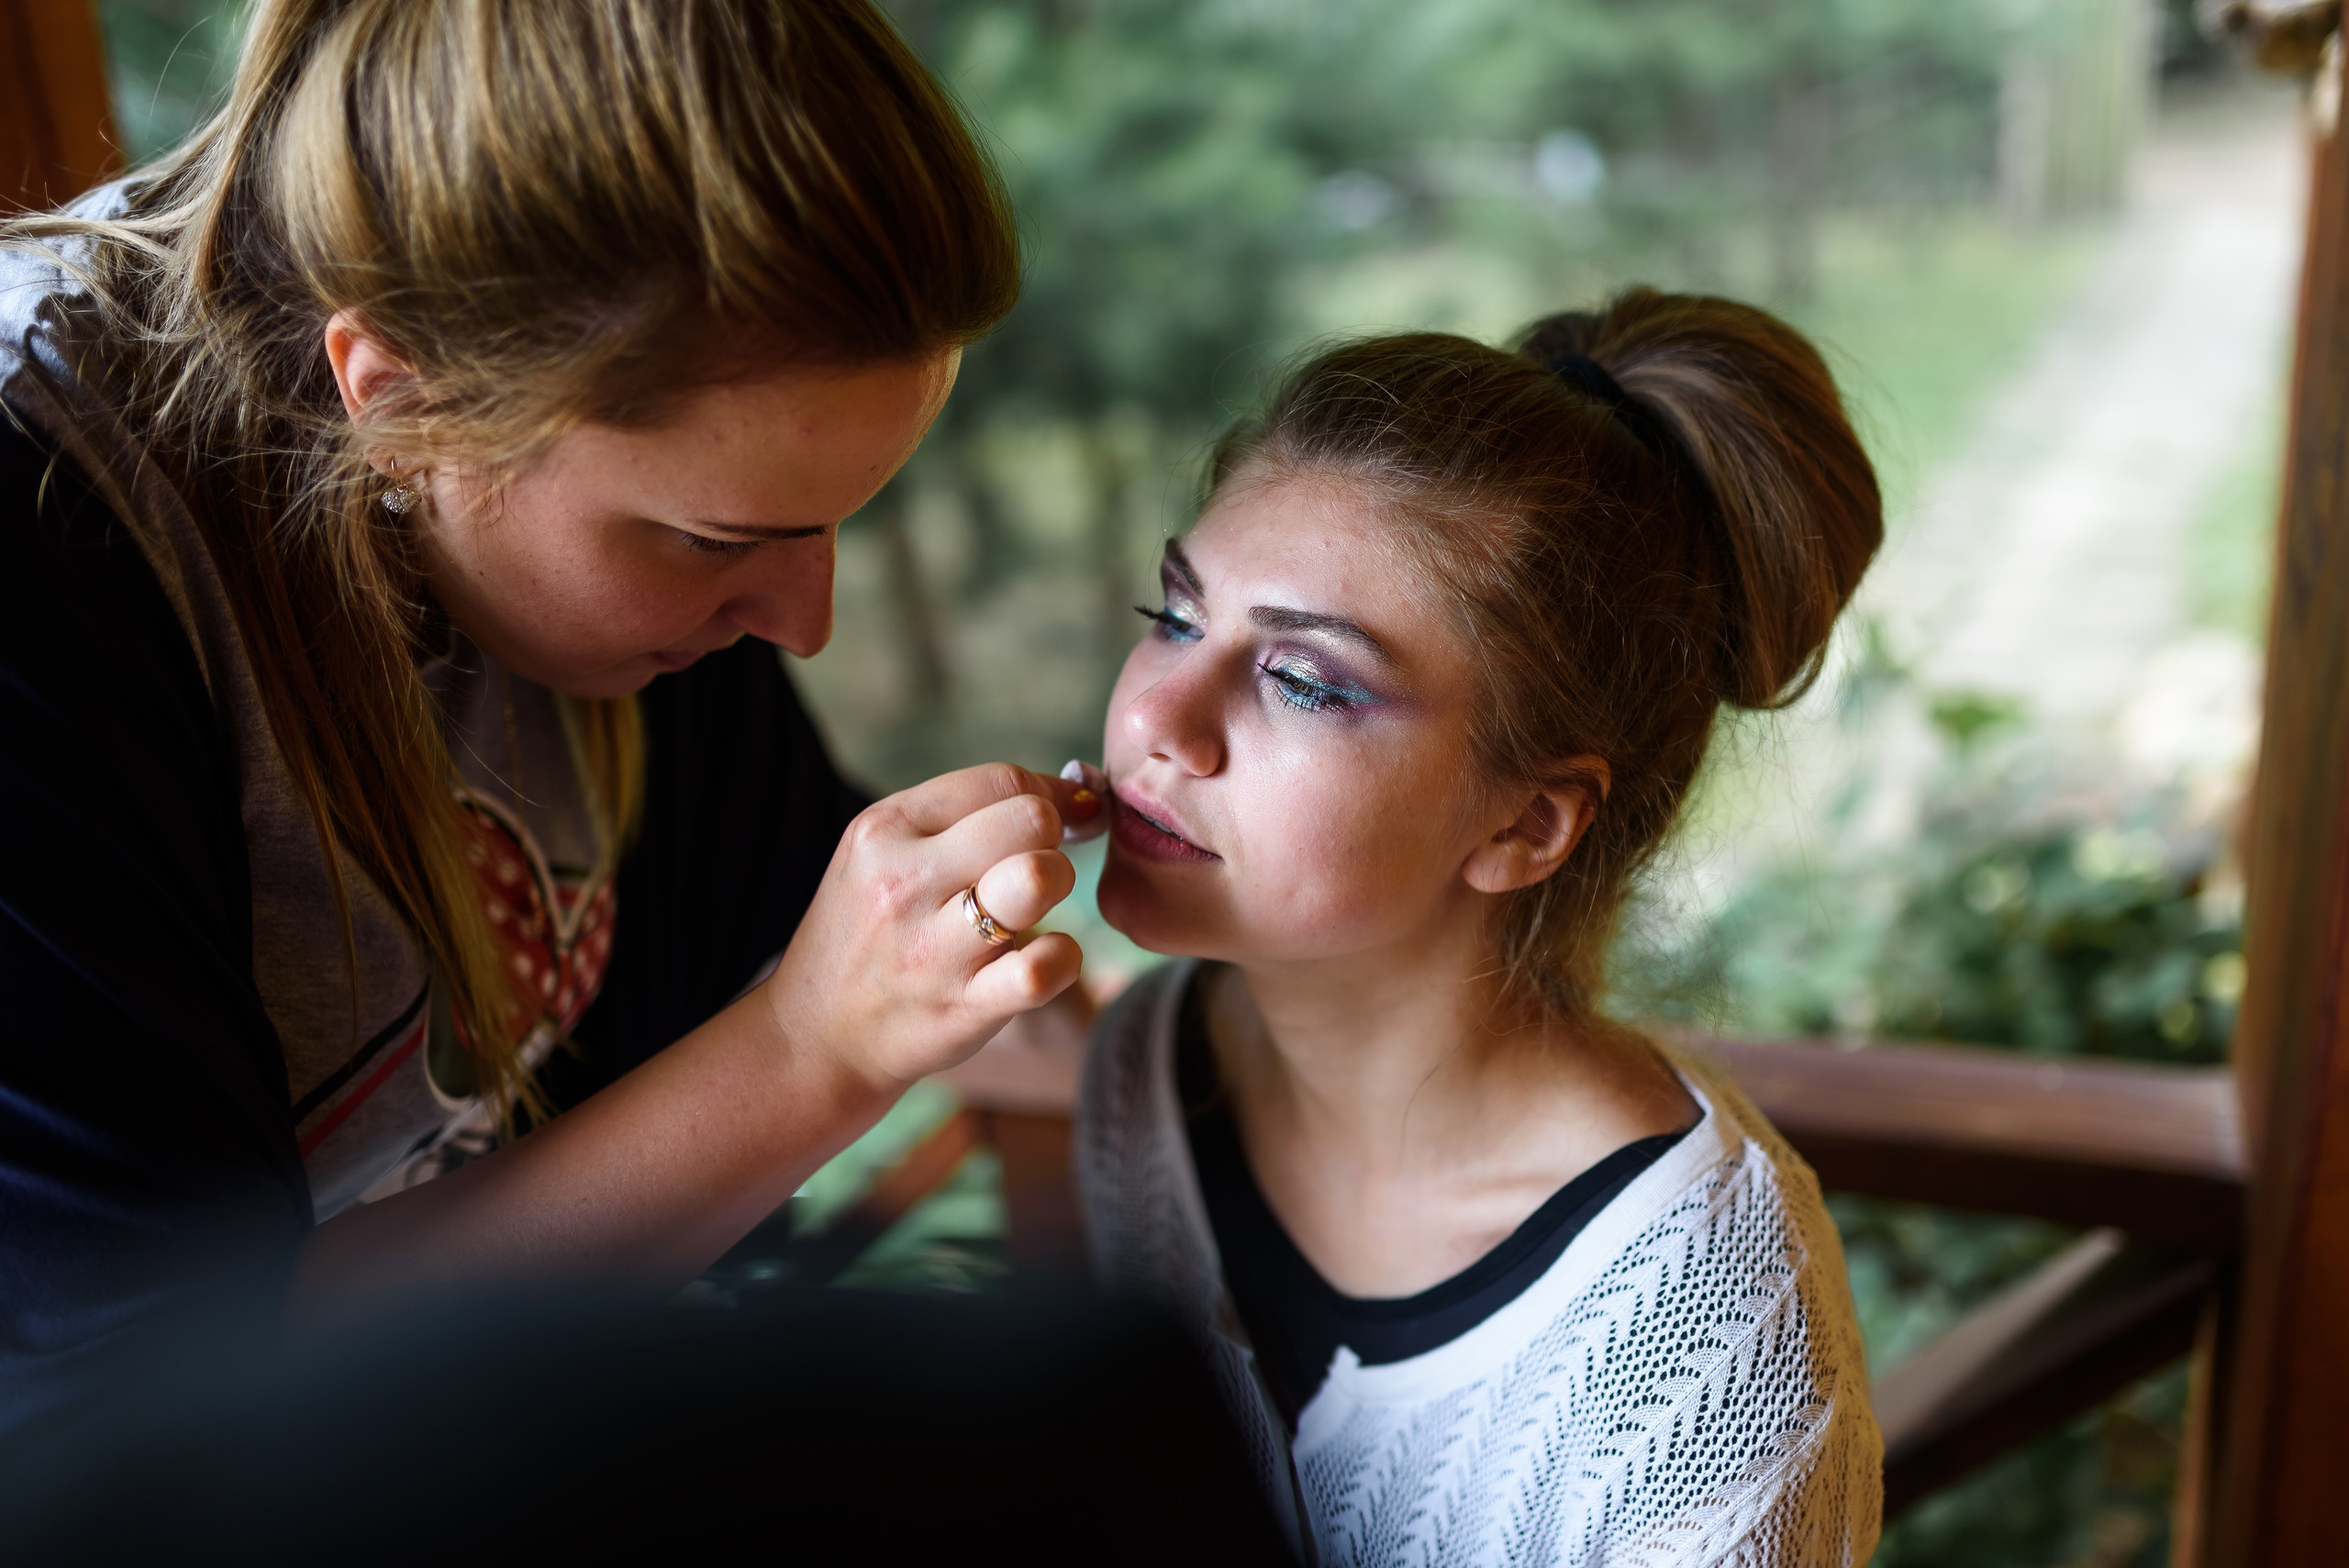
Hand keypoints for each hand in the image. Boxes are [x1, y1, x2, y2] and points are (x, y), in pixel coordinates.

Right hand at [759, 763, 1102, 1088]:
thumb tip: (1077, 791)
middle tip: (1036, 867)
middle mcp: (905, 882)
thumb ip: (965, 815)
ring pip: (1038, 877)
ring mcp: (933, 948)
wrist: (817, 1034)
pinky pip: (1045, 967)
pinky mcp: (964, 1007)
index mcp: (885, 829)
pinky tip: (1043, 959)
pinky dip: (1064, 958)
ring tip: (1034, 908)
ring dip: (1059, 887)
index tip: (1063, 818)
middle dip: (1054, 838)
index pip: (1002, 780)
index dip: (1052, 796)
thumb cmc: (871, 931)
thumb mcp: (884, 853)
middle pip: (1030, 819)